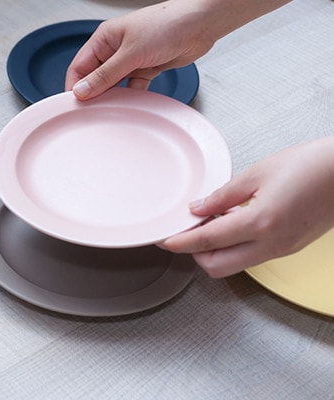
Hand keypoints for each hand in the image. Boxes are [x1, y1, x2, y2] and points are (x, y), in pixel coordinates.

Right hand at [65, 0, 290, 99]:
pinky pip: (132, 87)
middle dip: (93, 95)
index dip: (74, 86)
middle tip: (91, 113)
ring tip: (110, 110)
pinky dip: (131, 96)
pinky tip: (131, 104)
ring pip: (114, 84)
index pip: (79, 67)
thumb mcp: (131, 53)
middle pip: (95, 78)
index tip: (73, 105)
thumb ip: (105, 75)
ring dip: (113, 97)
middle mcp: (115, 49)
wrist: (200, 25)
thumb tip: (82, 90)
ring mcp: (131, 59)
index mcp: (104, 39)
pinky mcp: (146, 68)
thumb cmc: (167, 24)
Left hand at [160, 137, 333, 277]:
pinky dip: (235, 246)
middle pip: (217, 266)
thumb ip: (222, 195)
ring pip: (235, 264)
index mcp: (260, 222)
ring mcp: (282, 249)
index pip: (207, 241)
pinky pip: (252, 256)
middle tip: (187, 231)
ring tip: (212, 221)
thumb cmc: (311, 166)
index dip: (180, 242)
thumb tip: (197, 209)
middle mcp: (271, 244)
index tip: (164, 240)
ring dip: (216, 250)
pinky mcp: (290, 248)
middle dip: (195, 254)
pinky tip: (233, 222)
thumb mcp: (257, 173)